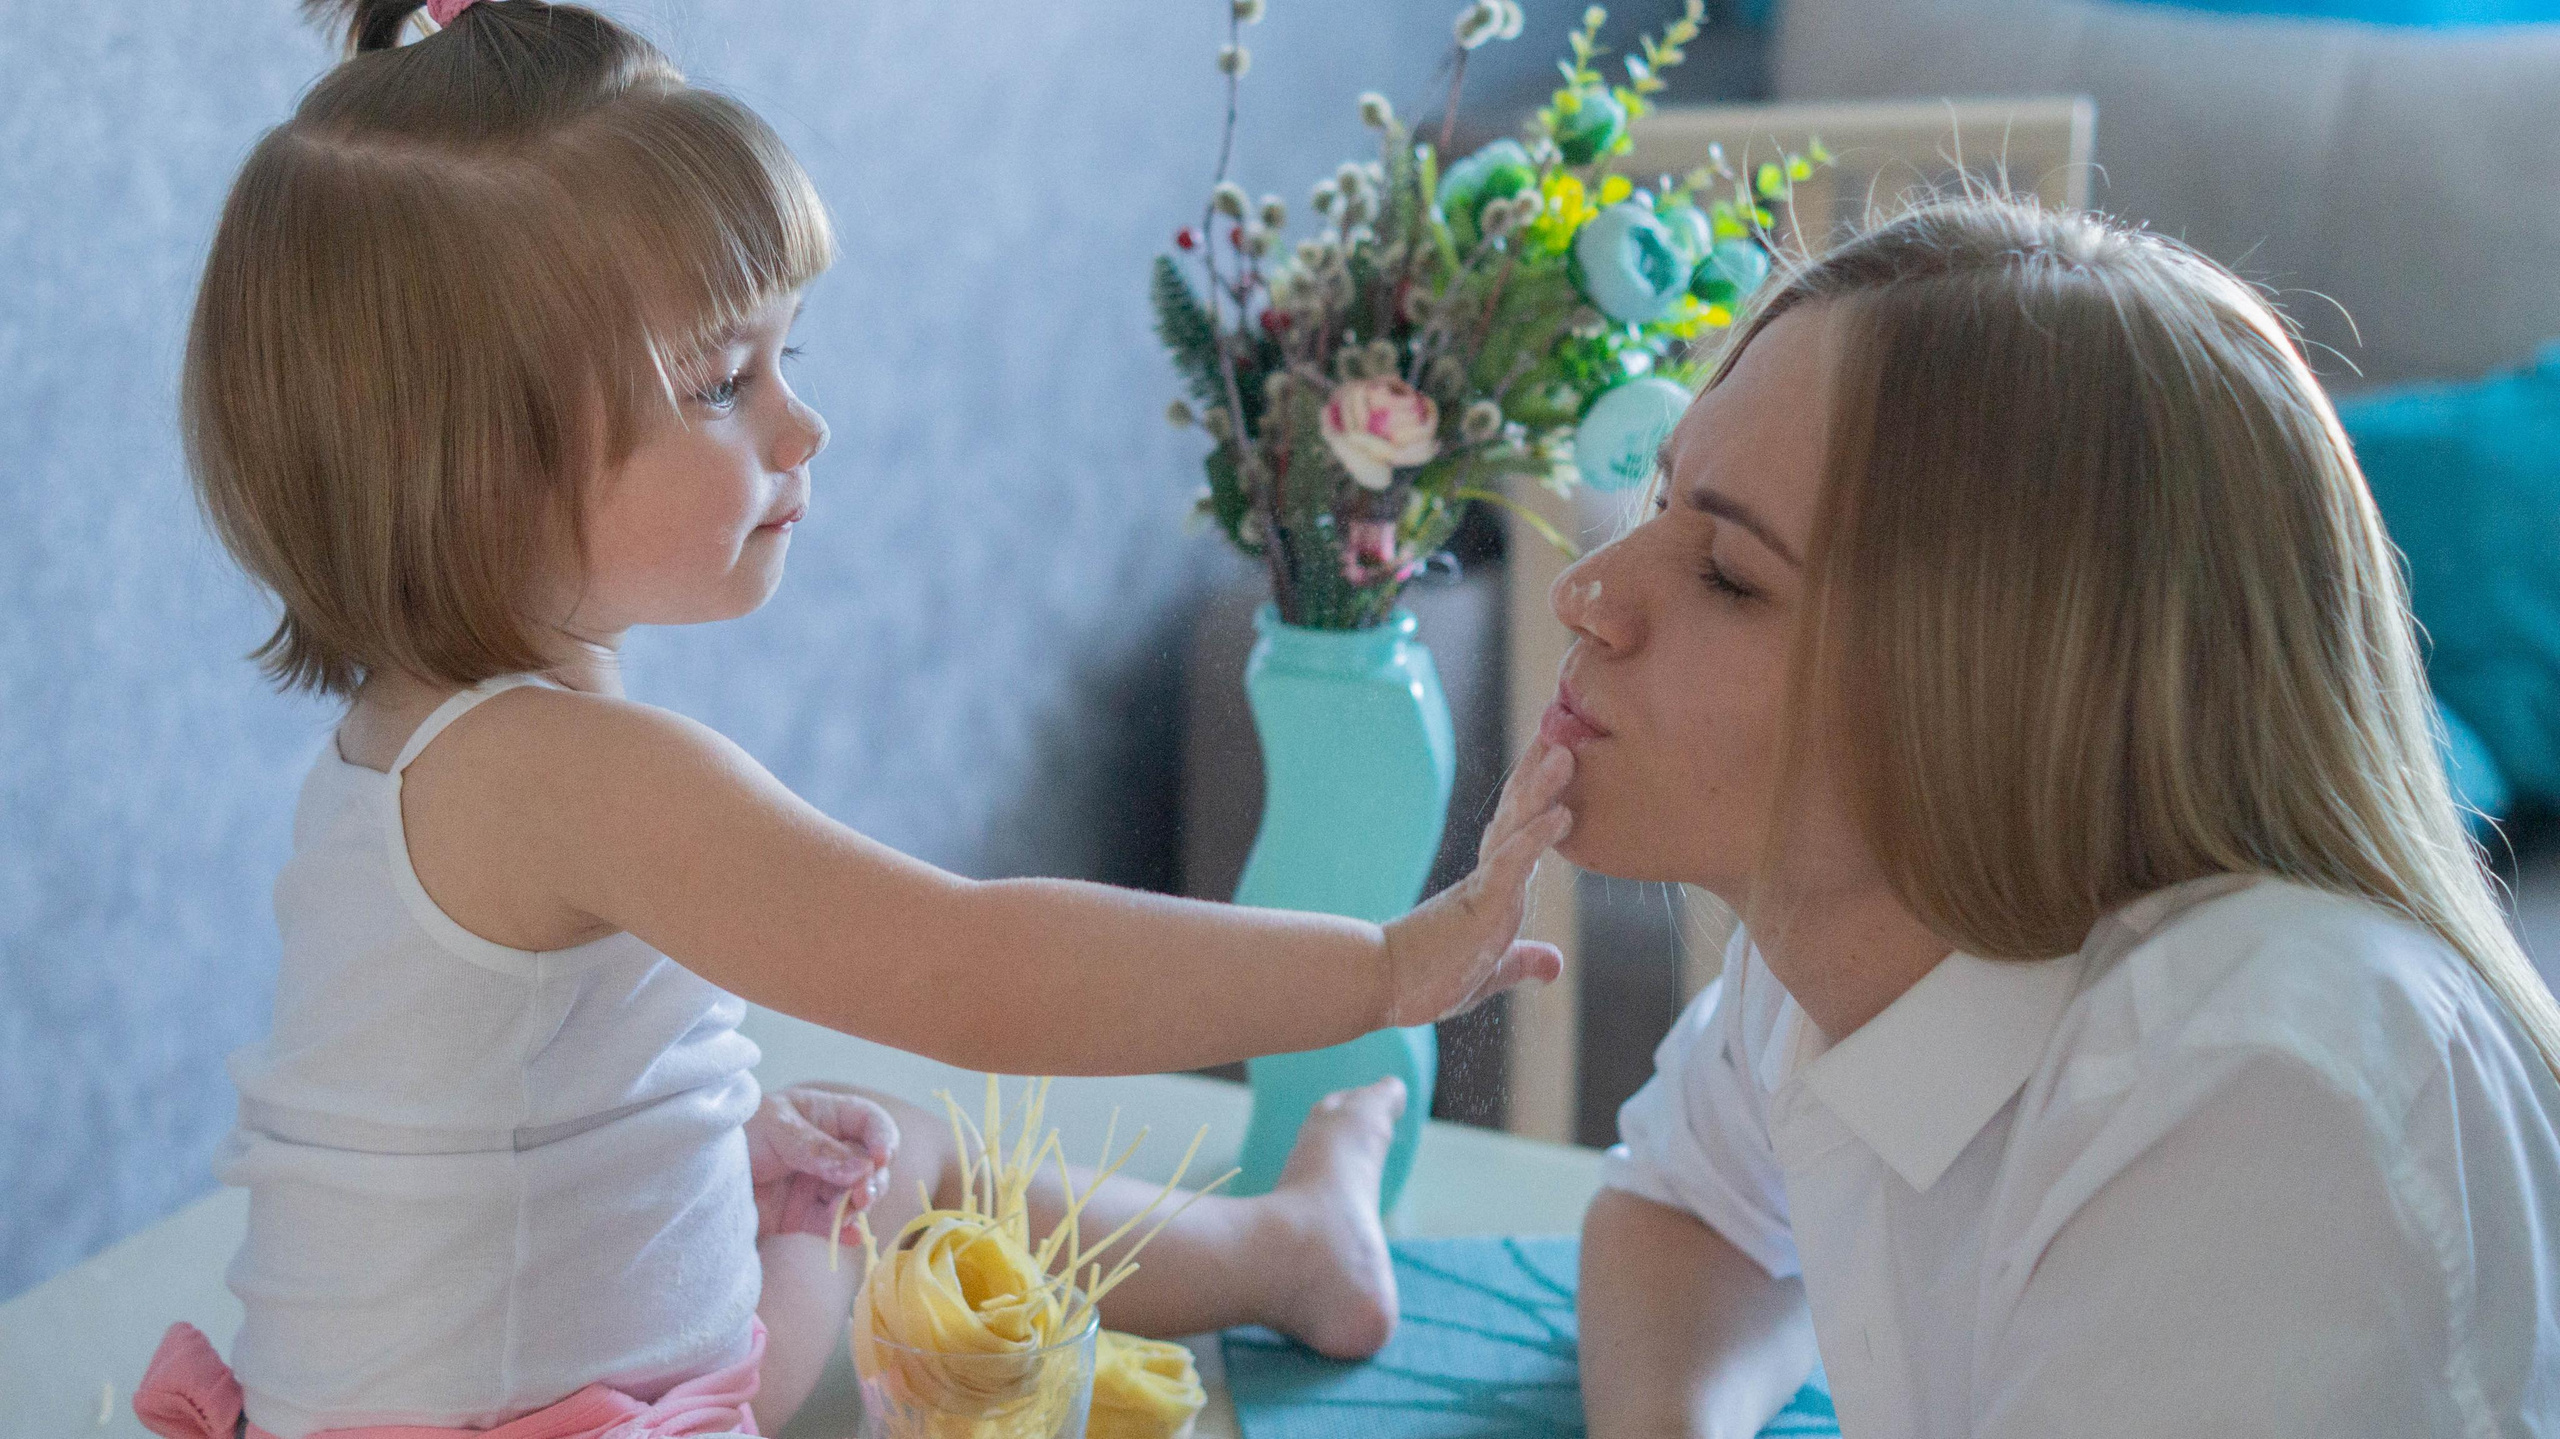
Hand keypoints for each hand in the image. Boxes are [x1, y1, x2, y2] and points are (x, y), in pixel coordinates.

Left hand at [746, 1082, 898, 1242]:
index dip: (883, 1138)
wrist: (692, 1176)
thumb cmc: (734, 1133)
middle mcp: (829, 1151)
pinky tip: (849, 1236)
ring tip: (846, 1213)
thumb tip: (863, 1168)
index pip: (870, 1122)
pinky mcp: (803, 1217)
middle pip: (871, 1165)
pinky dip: (844, 1232)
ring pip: (856, 1197)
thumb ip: (818, 1149)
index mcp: (825, 1116)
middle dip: (874, 1180)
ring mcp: (818, 1185)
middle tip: (862, 1195)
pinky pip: (833, 1225)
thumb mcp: (776, 1130)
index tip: (881, 1158)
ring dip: (857, 1206)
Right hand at [1380, 735, 1574, 1024]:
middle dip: (1539, 777)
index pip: (1516, 834)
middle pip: (1517, 816)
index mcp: (1490, 891)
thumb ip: (1520, 962)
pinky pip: (1511, 863)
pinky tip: (1563, 813)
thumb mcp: (1490, 972)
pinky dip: (1537, 836)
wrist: (1380, 987)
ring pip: (1516, 828)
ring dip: (1542, 790)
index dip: (1536, 800)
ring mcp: (1483, 887)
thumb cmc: (1427, 979)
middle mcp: (1487, 879)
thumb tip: (1553, 964)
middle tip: (1560, 734)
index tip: (1552, 764)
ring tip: (1566, 754)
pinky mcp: (1479, 903)